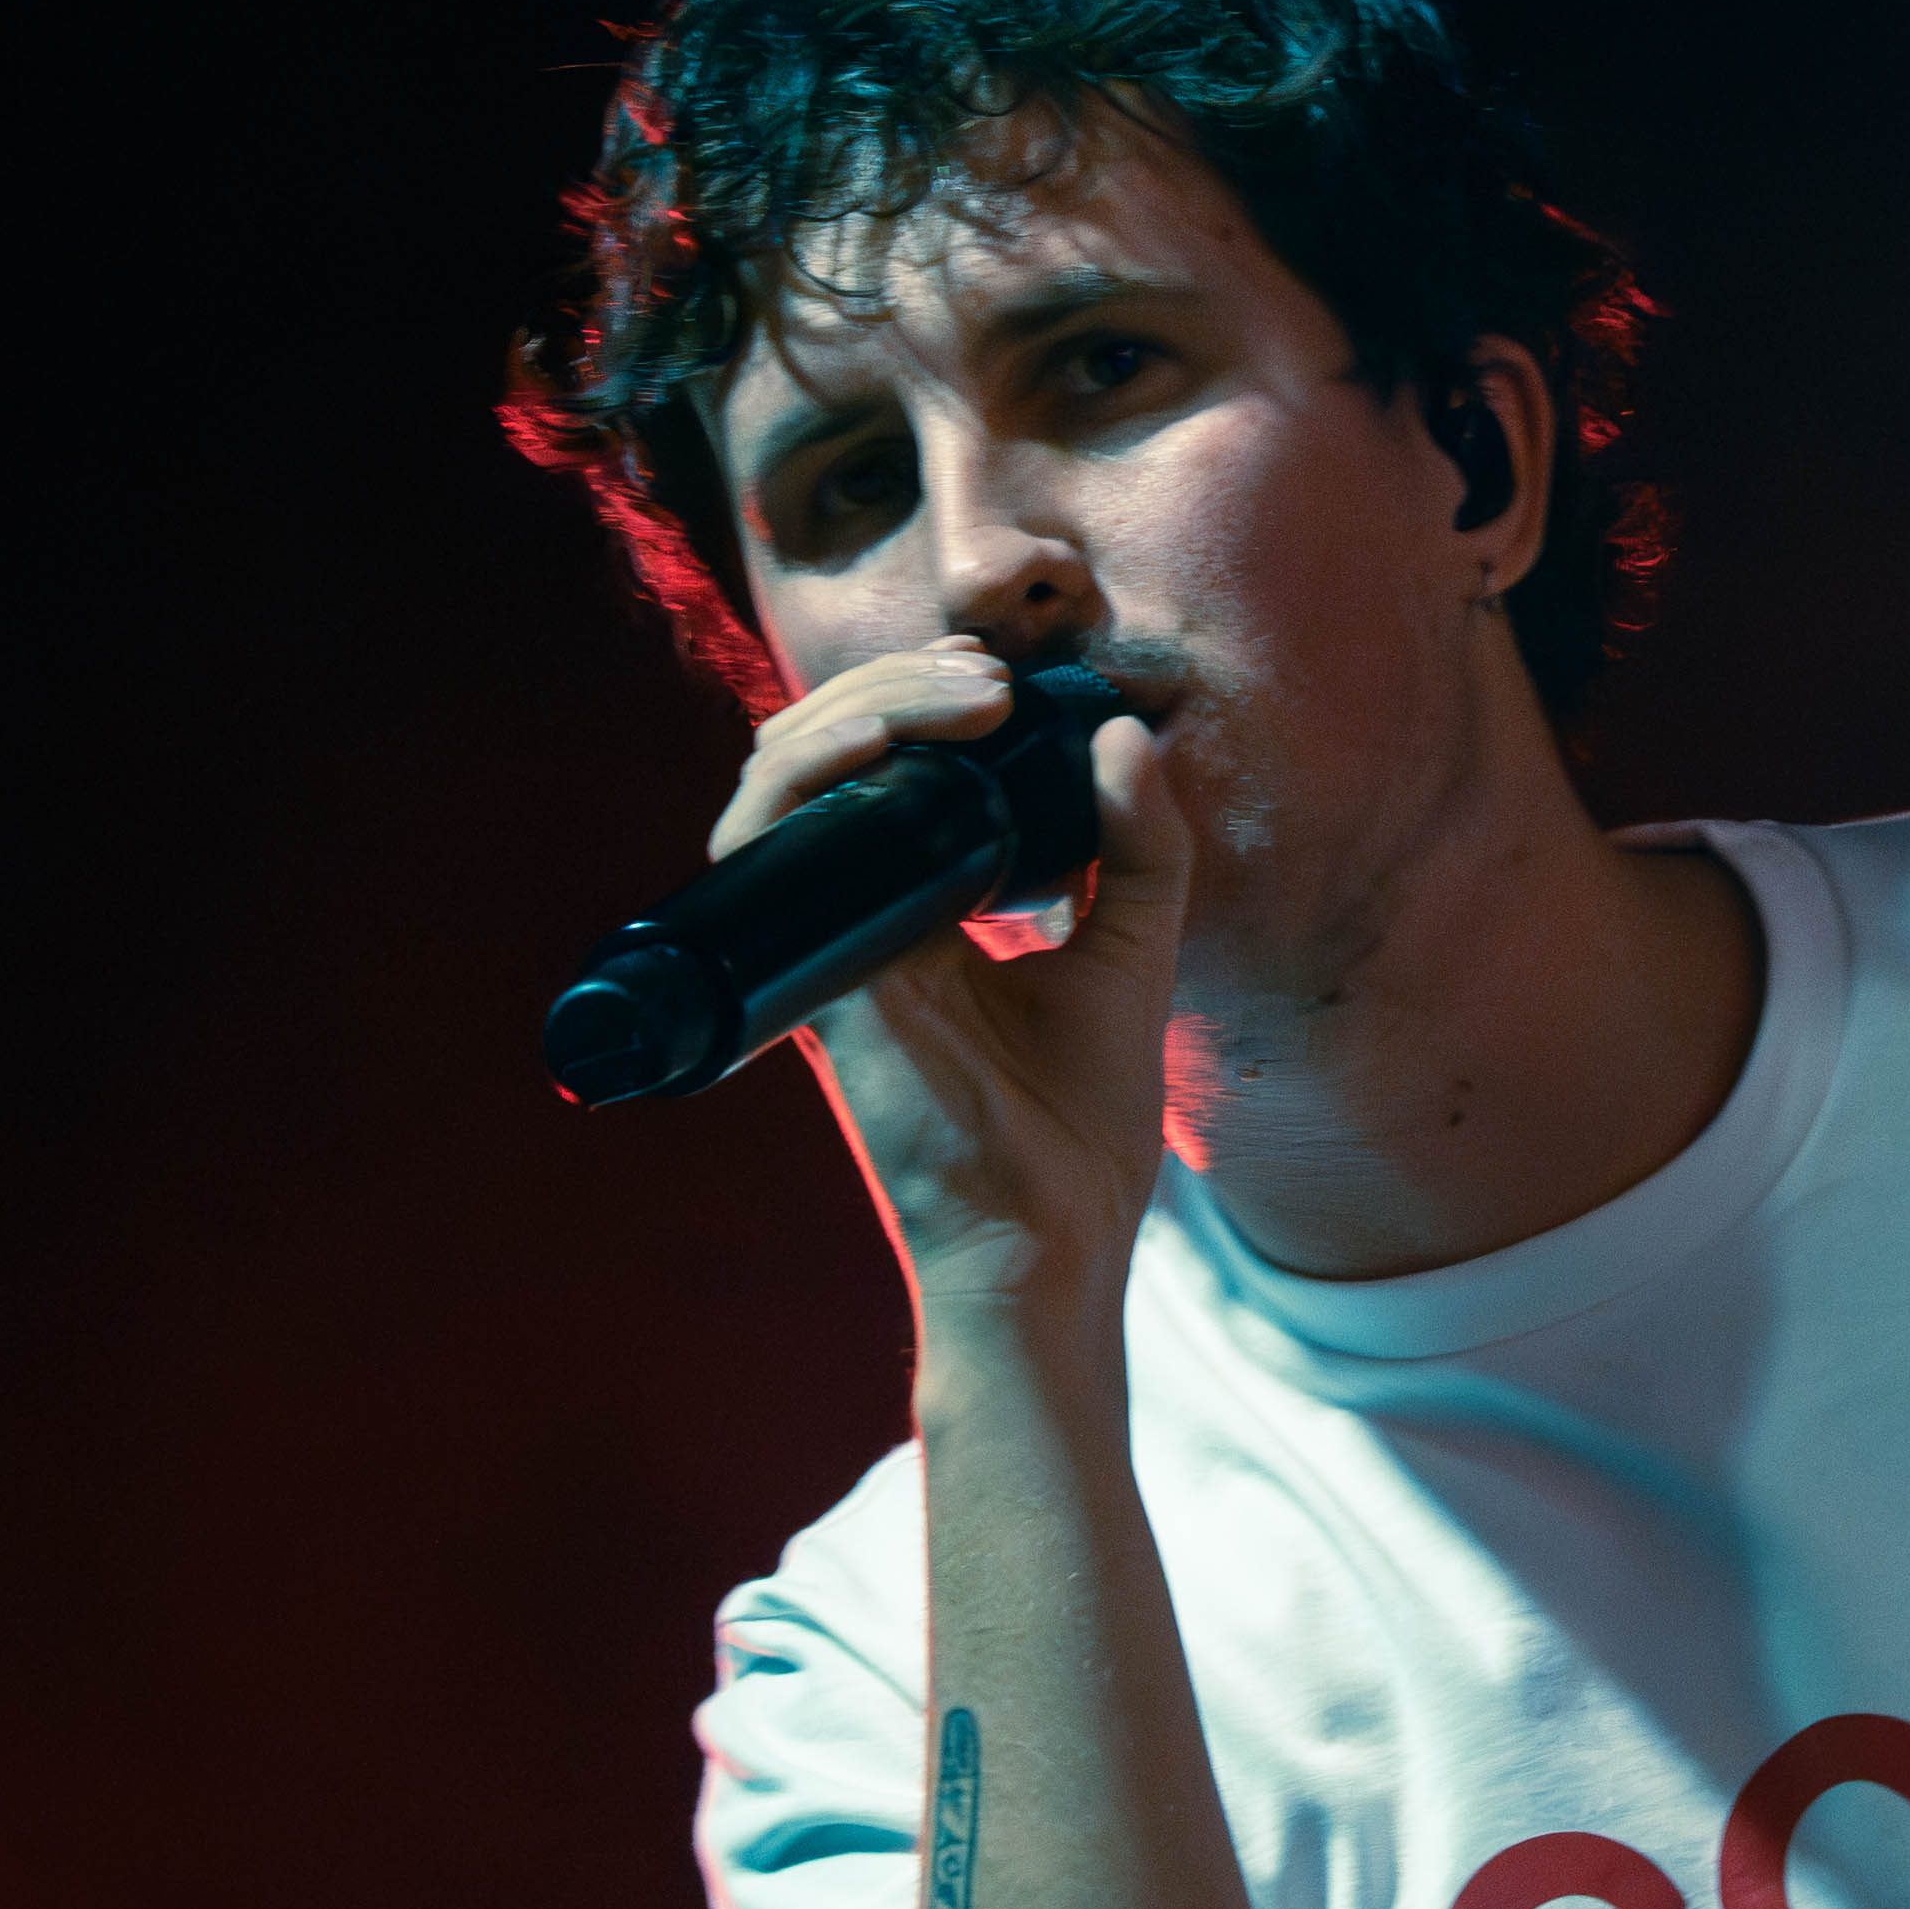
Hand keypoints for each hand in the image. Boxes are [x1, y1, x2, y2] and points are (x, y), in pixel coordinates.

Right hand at [707, 641, 1187, 1319]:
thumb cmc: (1084, 1122)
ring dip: (859, 709)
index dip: (930, 702)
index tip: (1012, 684)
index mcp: (927, 903)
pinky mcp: (809, 968)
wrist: (1050, 1229)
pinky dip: (809, 774)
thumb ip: (1143, 846)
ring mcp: (826, 938)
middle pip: (830, 754)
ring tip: (958, 694)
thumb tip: (1126, 732)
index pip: (890, 769)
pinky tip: (884, 739)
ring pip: (785, 780)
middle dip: (899, 686)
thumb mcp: (1135, 952)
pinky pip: (766, 845)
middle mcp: (862, 912)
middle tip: (987, 678)